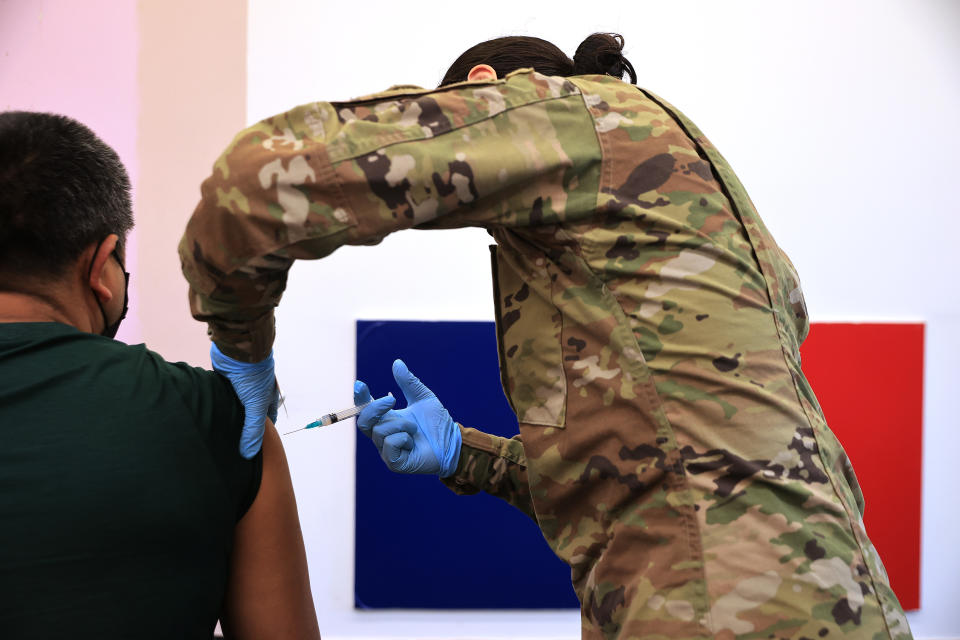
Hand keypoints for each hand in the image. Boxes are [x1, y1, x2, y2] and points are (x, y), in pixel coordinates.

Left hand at [210, 343, 279, 458]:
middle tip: (233, 444)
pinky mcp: (224, 380)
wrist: (237, 349)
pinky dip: (217, 404)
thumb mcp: (255, 405)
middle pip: (249, 413)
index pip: (267, 419)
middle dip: (243, 426)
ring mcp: (238, 386)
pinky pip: (221, 395)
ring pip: (234, 405)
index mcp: (266, 397)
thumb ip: (252, 430)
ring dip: (228, 414)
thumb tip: (248, 454)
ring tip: (218, 433)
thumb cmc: (253, 375)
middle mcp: (253, 392)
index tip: (256, 447)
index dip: (263, 433)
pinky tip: (209, 414)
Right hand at [354, 359, 461, 476]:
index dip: (360, 398)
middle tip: (393, 399)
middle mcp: (383, 435)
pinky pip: (389, 445)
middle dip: (375, 408)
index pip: (366, 409)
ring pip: (380, 431)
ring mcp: (386, 450)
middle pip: (363, 421)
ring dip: (401, 425)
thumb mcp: (423, 398)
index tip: (360, 384)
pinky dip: (403, 438)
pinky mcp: (394, 462)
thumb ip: (409, 383)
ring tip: (415, 429)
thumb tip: (397, 363)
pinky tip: (413, 442)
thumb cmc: (437, 423)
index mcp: (387, 419)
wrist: (452, 443)